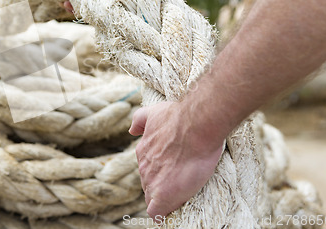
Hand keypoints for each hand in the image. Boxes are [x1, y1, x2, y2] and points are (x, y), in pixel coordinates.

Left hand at [129, 101, 223, 220]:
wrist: (194, 126)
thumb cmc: (178, 117)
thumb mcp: (153, 112)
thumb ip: (139, 120)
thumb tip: (131, 130)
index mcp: (143, 151)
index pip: (147, 168)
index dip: (159, 173)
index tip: (171, 172)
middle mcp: (144, 167)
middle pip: (149, 183)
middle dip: (161, 185)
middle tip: (180, 181)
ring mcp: (152, 182)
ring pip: (153, 197)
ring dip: (165, 197)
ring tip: (181, 194)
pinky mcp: (163, 196)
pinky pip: (157, 213)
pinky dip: (163, 213)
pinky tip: (171, 210)